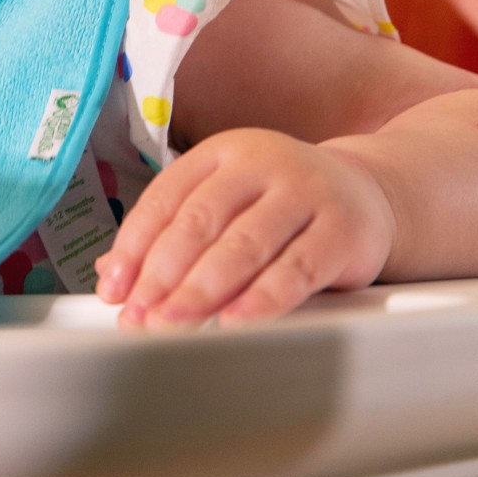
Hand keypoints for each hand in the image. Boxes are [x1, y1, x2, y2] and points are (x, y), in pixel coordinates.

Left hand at [94, 128, 393, 328]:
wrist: (365, 194)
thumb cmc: (280, 205)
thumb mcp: (227, 204)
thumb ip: (174, 234)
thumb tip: (112, 276)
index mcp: (223, 153)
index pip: (166, 198)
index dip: (134, 246)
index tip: (115, 289)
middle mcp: (262, 164)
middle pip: (200, 221)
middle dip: (163, 274)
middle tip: (140, 315)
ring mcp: (306, 192)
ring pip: (245, 245)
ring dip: (202, 290)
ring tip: (172, 324)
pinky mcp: (343, 229)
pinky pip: (298, 268)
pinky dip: (263, 298)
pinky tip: (236, 320)